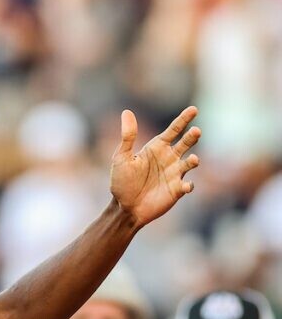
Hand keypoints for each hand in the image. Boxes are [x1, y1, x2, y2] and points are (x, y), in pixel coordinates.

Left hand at [110, 106, 200, 227]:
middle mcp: (169, 158)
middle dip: (192, 137)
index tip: (193, 109)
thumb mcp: (122, 158)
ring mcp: (175, 174)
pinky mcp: (177, 190)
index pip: (174, 130)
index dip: (184, 119)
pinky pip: (188, 185)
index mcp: (157, 148)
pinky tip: (185, 186)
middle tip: (196, 131)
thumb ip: (128, 136)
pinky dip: (189, 185)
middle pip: (186, 143)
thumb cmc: (122, 182)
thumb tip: (126, 112)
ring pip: (190, 162)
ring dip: (193, 160)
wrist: (124, 208)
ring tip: (192, 159)